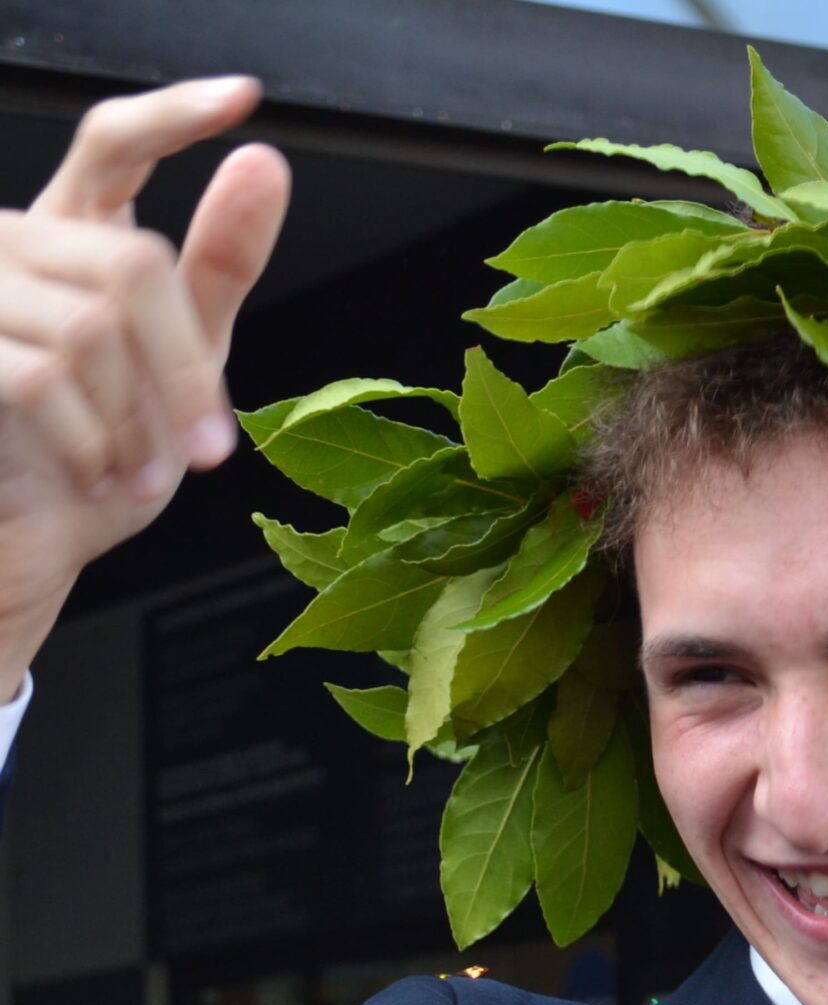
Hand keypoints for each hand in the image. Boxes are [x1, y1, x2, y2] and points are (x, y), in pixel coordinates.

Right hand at [0, 76, 289, 686]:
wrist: (25, 543)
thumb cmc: (98, 454)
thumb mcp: (184, 359)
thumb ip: (218, 267)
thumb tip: (263, 164)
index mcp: (74, 237)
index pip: (112, 144)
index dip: (173, 116)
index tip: (240, 100)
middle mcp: (15, 246)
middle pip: (133, 265)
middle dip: (187, 370)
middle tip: (207, 449)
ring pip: (95, 328)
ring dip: (142, 420)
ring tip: (149, 475)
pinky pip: (46, 377)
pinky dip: (96, 441)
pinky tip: (104, 477)